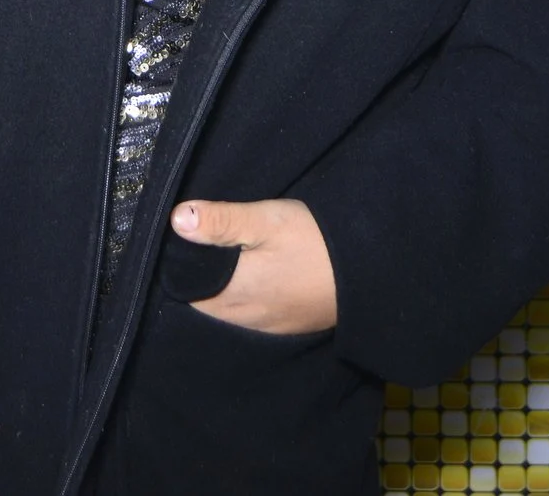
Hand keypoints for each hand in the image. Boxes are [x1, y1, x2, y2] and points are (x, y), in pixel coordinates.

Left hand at [173, 197, 338, 334]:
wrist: (371, 276)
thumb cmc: (316, 244)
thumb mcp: (267, 221)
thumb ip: (221, 221)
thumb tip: (177, 220)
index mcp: (231, 293)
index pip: (183, 288)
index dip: (177, 267)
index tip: (180, 243)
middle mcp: (243, 319)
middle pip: (203, 302)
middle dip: (196, 279)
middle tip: (202, 246)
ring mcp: (266, 327)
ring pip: (226, 312)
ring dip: (220, 292)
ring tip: (225, 261)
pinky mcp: (286, 328)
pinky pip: (249, 319)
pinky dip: (243, 302)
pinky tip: (253, 280)